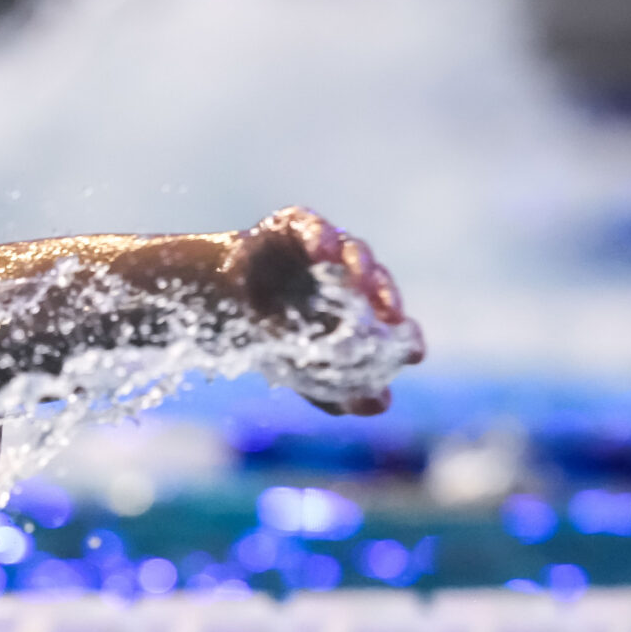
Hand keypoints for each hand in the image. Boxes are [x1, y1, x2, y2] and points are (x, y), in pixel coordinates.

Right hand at [231, 206, 423, 415]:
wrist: (215, 302)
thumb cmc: (267, 335)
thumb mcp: (301, 370)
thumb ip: (338, 389)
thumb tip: (381, 405)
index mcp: (356, 307)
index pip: (388, 317)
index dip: (403, 334)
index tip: (414, 354)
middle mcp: (346, 274)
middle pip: (376, 281)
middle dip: (385, 298)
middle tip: (390, 317)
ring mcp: (322, 249)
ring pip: (352, 251)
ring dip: (359, 266)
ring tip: (358, 282)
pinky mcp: (293, 227)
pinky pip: (311, 226)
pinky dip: (320, 236)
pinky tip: (322, 253)